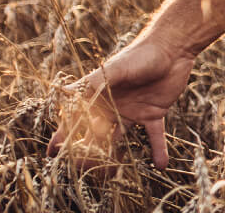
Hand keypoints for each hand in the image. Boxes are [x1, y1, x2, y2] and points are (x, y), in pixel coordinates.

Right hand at [48, 38, 194, 169]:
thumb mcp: (116, 69)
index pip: (77, 117)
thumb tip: (65, 95)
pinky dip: (158, 150)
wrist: (172, 49)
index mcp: (98, 94)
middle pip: (95, 133)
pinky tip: (161, 165)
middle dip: (86, 151)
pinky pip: (154, 136)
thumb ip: (94, 83)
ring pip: (119, 139)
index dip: (64, 134)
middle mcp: (112, 106)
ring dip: (114, 156)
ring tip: (109, 174)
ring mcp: (132, 112)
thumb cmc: (140, 55)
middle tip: (79, 169)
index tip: (52, 153)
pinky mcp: (153, 114)